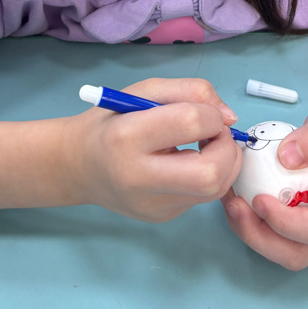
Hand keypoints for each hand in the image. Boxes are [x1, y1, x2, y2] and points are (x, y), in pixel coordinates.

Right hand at [64, 78, 242, 222]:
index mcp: (127, 137)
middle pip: (209, 173)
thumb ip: (187, 91)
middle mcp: (138, 178)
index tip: (209, 111)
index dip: (212, 114)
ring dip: (225, 162)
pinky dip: (211, 175)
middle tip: (217, 133)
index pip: (189, 123)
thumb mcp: (142, 91)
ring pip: (213, 190)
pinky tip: (193, 161)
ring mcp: (151, 205)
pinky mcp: (162, 217)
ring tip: (208, 144)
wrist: (79, 165)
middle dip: (226, 148)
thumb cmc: (110, 121)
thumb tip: (228, 116)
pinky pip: (203, 197)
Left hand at [221, 105, 307, 269]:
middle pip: (297, 254)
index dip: (286, 223)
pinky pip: (275, 238)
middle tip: (234, 206)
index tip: (258, 198)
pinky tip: (236, 199)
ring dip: (251, 233)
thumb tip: (287, 157)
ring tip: (231, 202)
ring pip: (283, 252)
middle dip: (260, 237)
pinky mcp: (300, 230)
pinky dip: (252, 225)